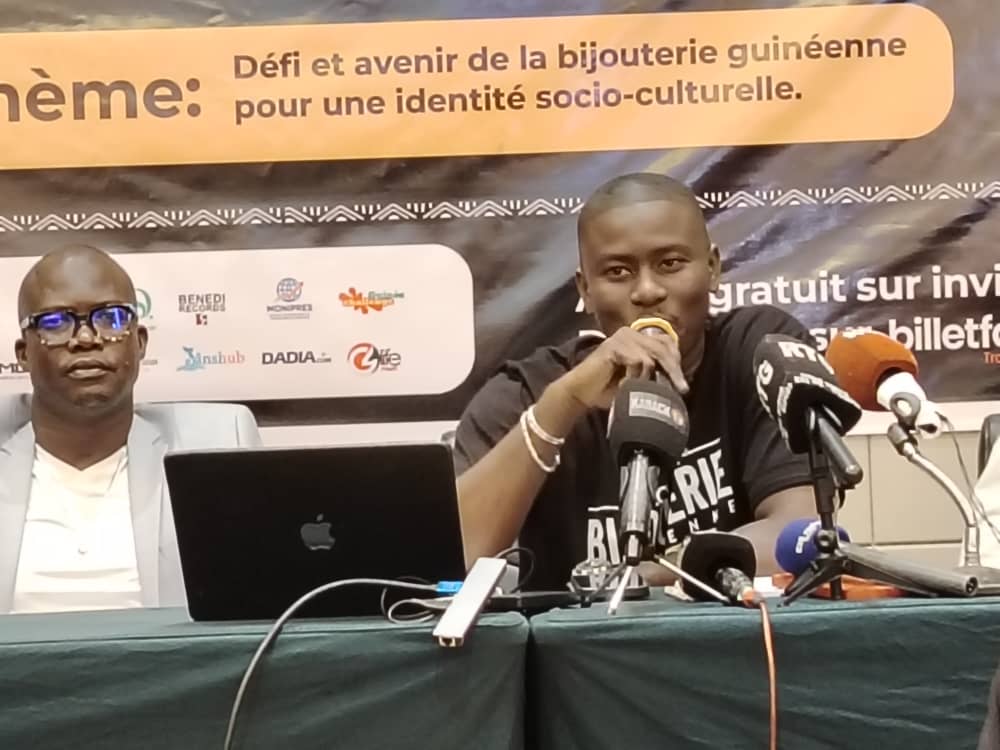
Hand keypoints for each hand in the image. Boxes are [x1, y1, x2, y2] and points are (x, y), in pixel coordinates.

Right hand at [556, 327, 688, 409]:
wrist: (583, 393)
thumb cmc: (609, 388)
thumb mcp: (638, 379)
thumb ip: (655, 374)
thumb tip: (680, 382)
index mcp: (638, 338)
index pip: (667, 343)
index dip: (676, 361)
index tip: (682, 384)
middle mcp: (632, 333)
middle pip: (663, 348)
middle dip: (674, 371)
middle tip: (681, 389)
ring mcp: (622, 337)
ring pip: (652, 356)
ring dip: (649, 377)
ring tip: (639, 389)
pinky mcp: (614, 345)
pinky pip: (638, 361)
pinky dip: (635, 376)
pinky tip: (625, 384)